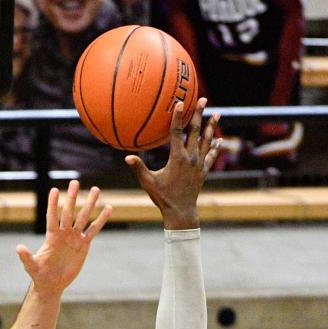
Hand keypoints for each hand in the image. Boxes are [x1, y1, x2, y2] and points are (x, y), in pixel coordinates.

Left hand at [15, 180, 110, 294]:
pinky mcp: (84, 245)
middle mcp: (63, 233)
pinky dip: (101, 220)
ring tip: (96, 189)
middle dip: (72, 198)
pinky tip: (108, 208)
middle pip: (69, 212)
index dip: (53, 204)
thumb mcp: (32, 266)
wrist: (52, 283)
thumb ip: (26, 257)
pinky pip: (93, 230)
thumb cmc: (40, 275)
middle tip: (75, 182)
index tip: (54, 190)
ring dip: (89, 203)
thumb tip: (18, 247)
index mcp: (51, 236)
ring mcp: (74, 238)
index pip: (52, 217)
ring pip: (83, 217)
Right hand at [125, 98, 221, 228]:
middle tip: (202, 100)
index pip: (177, 133)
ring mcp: (199, 164)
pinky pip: (211, 155)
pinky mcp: (204, 171)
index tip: (179, 103)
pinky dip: (215, 147)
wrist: (181, 211)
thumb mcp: (148, 182)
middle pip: (195, 131)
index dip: (177, 117)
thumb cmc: (162, 197)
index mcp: (178, 158)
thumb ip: (139, 168)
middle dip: (198, 114)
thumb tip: (127, 157)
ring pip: (206, 141)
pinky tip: (219, 140)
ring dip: (211, 126)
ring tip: (217, 114)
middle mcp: (191, 157)